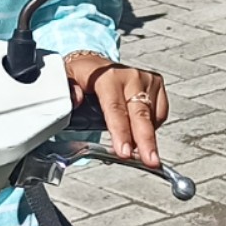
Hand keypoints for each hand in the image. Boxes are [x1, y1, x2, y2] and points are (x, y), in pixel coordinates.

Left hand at [65, 52, 168, 168]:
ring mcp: (146, 79)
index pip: (115, 108)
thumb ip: (67, 90)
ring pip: (151, 117)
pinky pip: (159, 114)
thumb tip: (75, 99)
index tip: (125, 152)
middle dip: (146, 141)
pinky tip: (138, 128)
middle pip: (140, 115)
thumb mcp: (66, 80)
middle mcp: (130, 76)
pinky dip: (151, 126)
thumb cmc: (82, 76)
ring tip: (138, 152)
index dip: (121, 132)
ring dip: (145, 138)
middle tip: (150, 161)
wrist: (96, 64)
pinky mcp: (157, 83)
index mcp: (107, 77)